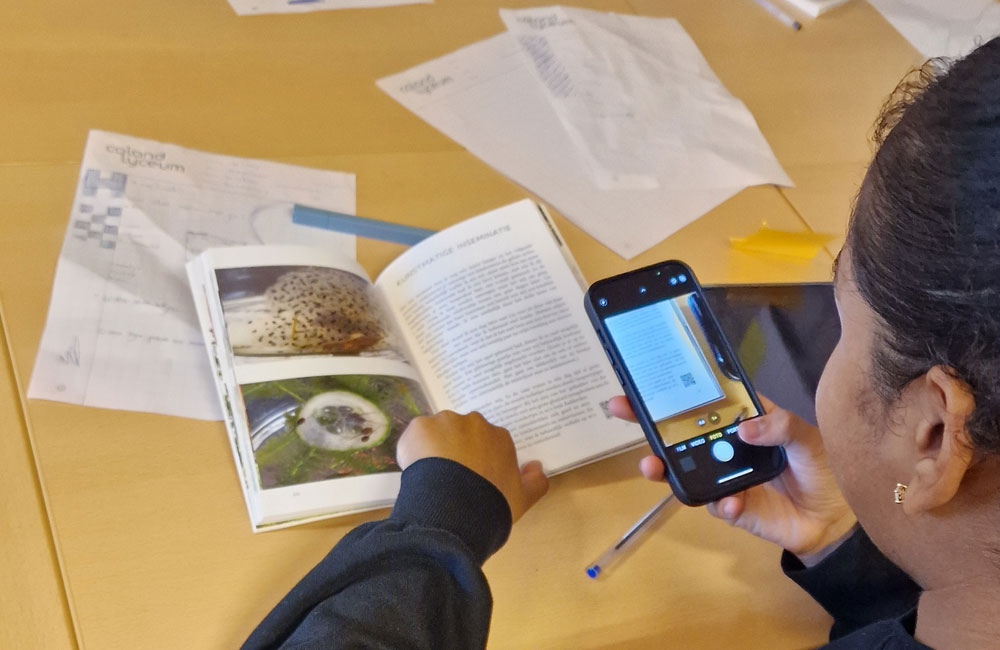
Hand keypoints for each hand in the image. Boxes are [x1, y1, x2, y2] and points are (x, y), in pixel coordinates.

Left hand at [397, 410, 548, 521]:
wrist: (455, 511)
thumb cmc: (491, 505)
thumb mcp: (522, 500)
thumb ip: (535, 482)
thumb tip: (537, 467)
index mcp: (500, 438)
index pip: (488, 444)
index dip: (479, 461)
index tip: (471, 479)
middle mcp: (475, 423)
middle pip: (463, 433)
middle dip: (457, 450)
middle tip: (450, 479)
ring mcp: (446, 422)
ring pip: (437, 432)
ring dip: (434, 449)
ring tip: (431, 479)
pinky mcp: (420, 428)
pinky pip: (414, 437)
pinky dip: (412, 451)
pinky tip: (415, 472)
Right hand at [608, 395, 855, 559]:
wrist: (833, 519)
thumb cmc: (820, 467)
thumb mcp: (806, 437)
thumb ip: (780, 425)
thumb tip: (745, 429)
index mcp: (740, 420)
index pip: (702, 399)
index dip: (674, 388)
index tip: (645, 377)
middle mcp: (725, 445)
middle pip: (679, 431)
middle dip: (647, 421)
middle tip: (619, 408)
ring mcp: (723, 477)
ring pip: (683, 469)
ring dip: (663, 467)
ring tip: (651, 467)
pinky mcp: (731, 507)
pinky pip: (716, 504)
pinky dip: (721, 504)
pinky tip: (731, 504)